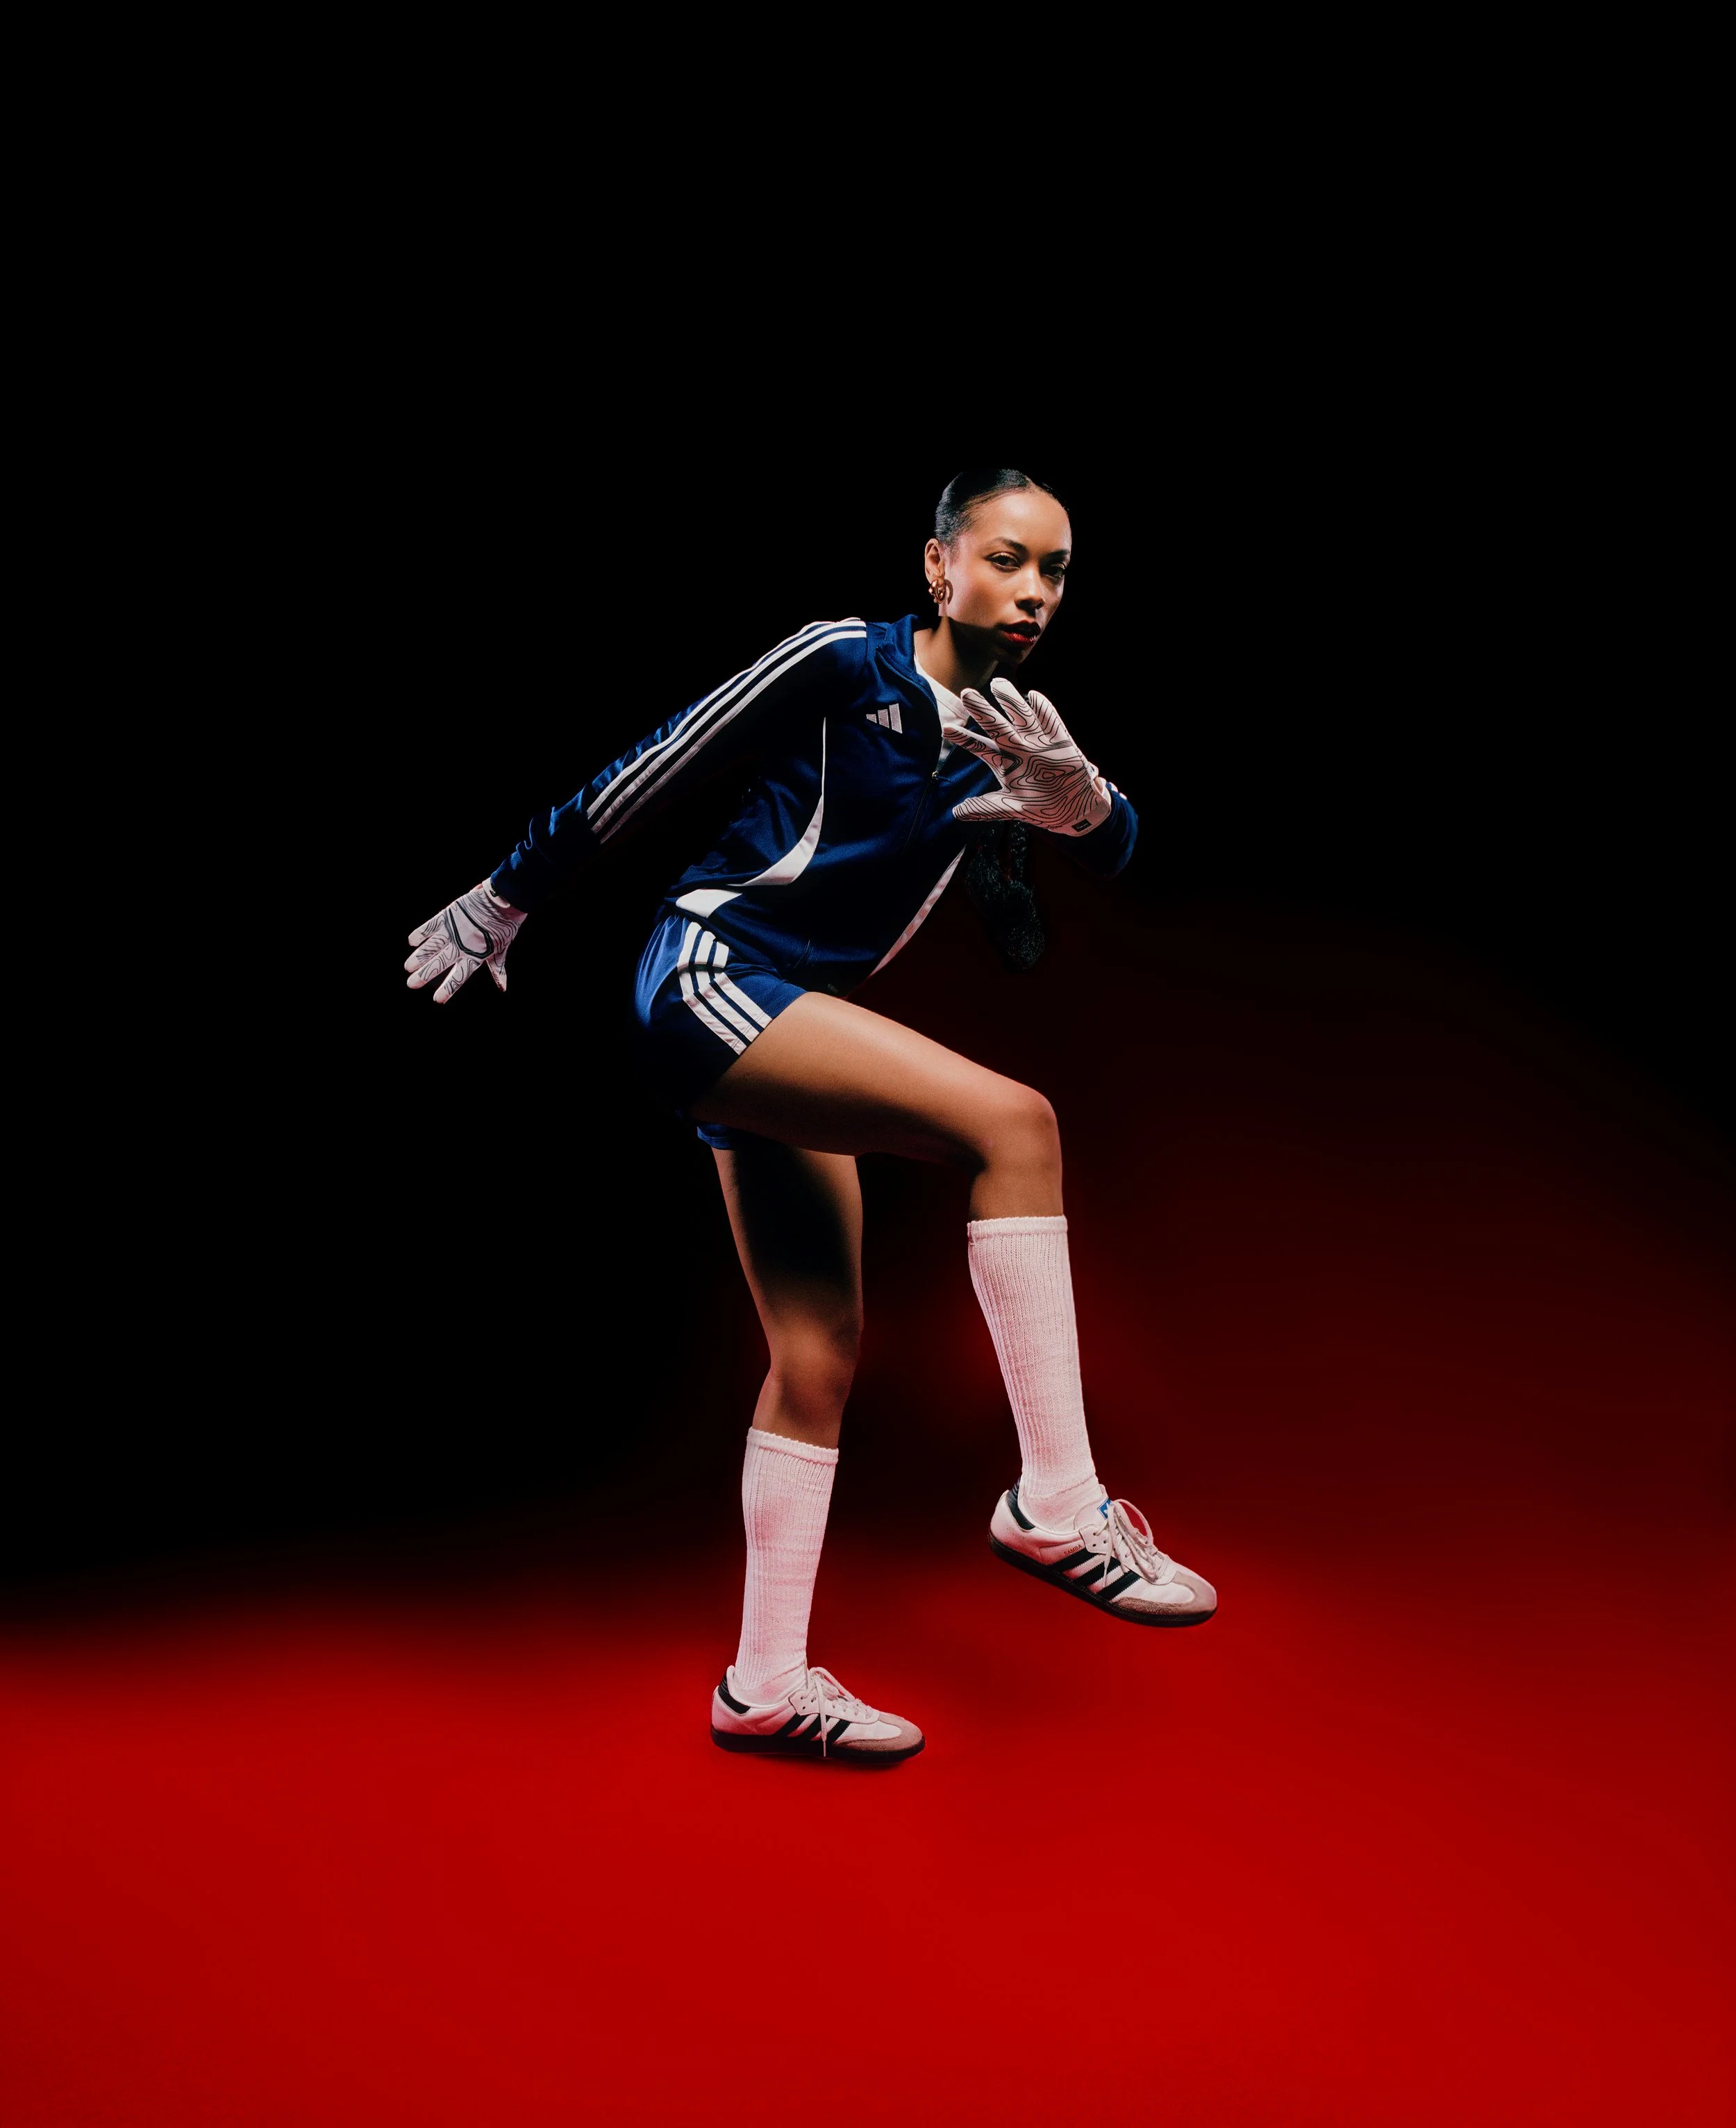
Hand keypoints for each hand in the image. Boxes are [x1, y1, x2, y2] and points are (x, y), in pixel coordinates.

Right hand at [404, 882, 523, 1003]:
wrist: (503, 901)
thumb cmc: (505, 926)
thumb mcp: (501, 949)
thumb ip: (497, 969)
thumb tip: (503, 988)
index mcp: (476, 956)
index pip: (459, 977)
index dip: (448, 988)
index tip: (437, 1000)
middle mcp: (462, 945)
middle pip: (440, 963)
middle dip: (424, 975)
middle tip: (411, 984)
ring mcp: (454, 930)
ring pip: (432, 947)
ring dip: (419, 957)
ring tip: (408, 967)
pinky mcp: (449, 915)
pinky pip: (431, 925)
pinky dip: (421, 933)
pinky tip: (411, 941)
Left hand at [949, 679, 1114, 836]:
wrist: (1074, 809)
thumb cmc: (1040, 807)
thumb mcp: (1011, 808)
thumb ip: (985, 808)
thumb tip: (956, 812)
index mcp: (1005, 763)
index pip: (980, 747)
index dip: (965, 738)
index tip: (946, 729)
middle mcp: (1019, 748)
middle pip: (997, 726)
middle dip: (982, 711)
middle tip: (967, 694)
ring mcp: (1039, 743)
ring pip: (1022, 717)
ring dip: (1010, 701)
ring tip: (997, 683)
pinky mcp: (1061, 742)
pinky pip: (1051, 721)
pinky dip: (1043, 708)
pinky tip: (1033, 696)